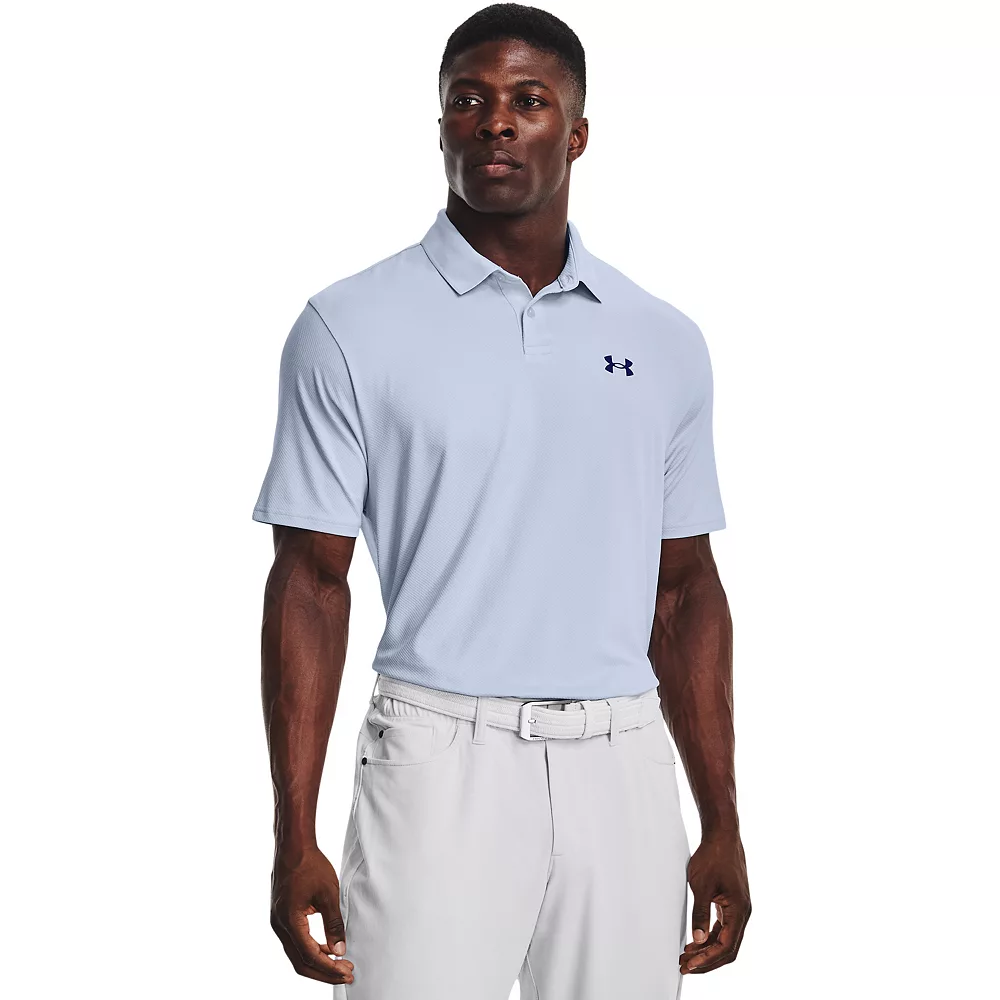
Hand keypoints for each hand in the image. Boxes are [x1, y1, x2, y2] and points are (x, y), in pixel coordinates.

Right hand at [270, 846, 354, 985]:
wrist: (293, 846)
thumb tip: (340, 950)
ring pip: (296, 954)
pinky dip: (311, 949)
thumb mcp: (328, 894)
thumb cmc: (310, 865)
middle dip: (324, 971)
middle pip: (300, 962)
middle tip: (347, 974)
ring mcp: (278, 922)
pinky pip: (295, 941)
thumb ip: (334, 923)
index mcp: (290, 921)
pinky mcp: (281, 916)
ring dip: (318, 961)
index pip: (310, 956)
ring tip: (340, 963)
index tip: (347, 972)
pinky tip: (327, 948)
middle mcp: (280, 926)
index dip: (329, 968)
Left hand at [679, 831, 750, 974]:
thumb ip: (700, 913)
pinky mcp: (731, 903)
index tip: (690, 964)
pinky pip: (723, 927)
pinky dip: (710, 936)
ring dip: (707, 949)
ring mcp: (738, 908)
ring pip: (725, 938)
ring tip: (687, 956)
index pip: (726, 946)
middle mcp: (742, 912)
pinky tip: (696, 941)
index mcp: (739, 910)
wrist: (722, 835)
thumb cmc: (713, 856)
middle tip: (686, 966)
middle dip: (707, 960)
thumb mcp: (701, 885)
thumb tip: (697, 939)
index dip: (708, 959)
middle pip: (728, 948)